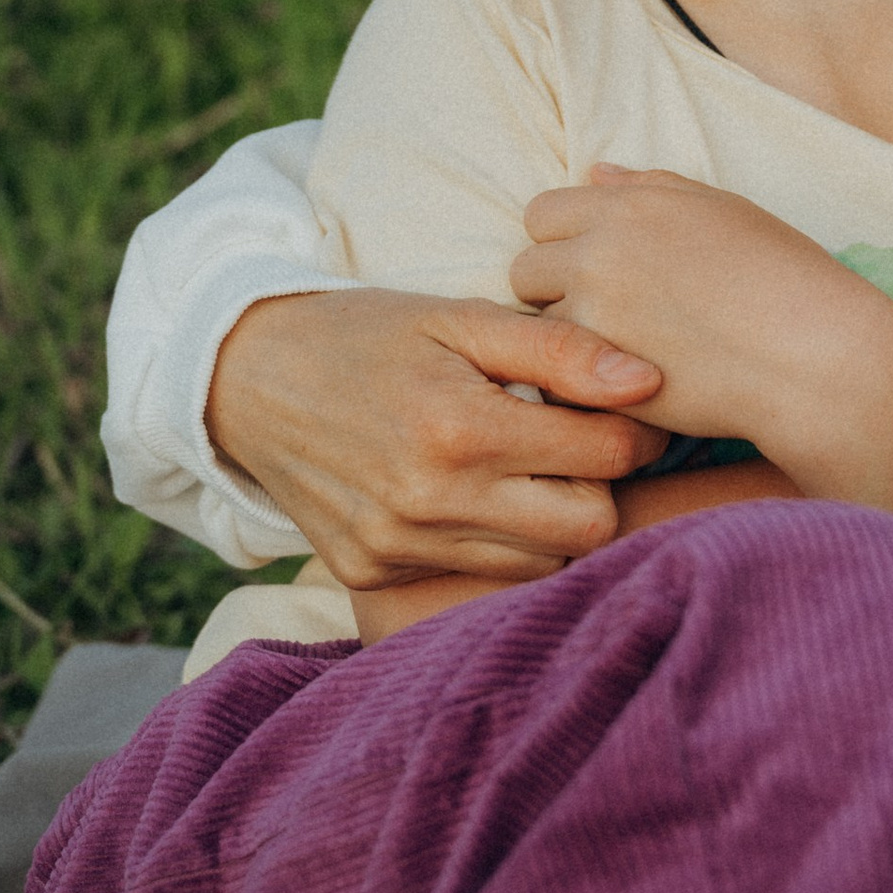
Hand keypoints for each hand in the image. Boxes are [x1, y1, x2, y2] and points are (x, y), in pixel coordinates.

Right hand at [204, 285, 666, 595]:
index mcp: (461, 427)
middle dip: (602, 484)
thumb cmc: (367, 335)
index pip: (606, 455)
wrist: (245, 378)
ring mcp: (399, 547)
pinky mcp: (373, 576)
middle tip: (585, 443)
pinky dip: (492, 541)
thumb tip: (647, 380)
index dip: (637, 429)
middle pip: (588, 527)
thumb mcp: (459, 316)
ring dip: (552, 517)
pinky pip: (473, 575)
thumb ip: (558, 348)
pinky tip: (473, 495)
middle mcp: (431, 501)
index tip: (633, 407)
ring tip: (531, 467)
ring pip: (538, 562)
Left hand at [515, 169, 892, 601]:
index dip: (567, 247)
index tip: (602, 279)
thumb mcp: (727, 214)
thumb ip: (651, 190)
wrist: (821, 359)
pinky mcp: (596, 359)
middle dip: (555, 294)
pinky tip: (629, 393)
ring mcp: (594, 299)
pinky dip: (583, 386)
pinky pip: (558, 373)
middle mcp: (605, 238)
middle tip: (608, 327)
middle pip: (526, 265)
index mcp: (638, 198)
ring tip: (621, 361)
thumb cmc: (791, 286)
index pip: (546, 211)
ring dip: (565, 339)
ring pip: (536, 321)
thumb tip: (593, 172)